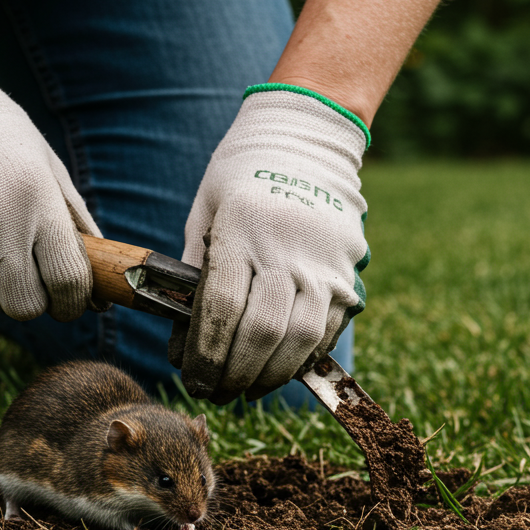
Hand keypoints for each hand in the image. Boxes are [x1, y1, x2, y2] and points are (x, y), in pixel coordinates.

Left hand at [170, 85, 369, 403]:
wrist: (306, 136)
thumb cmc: (240, 175)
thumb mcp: (204, 211)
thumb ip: (194, 271)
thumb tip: (182, 339)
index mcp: (241, 231)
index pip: (222, 309)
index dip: (206, 355)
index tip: (193, 379)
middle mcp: (286, 248)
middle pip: (262, 332)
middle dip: (236, 374)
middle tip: (218, 393)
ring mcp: (323, 260)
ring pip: (301, 337)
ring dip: (272, 373)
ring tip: (247, 387)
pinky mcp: (347, 269)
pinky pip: (329, 326)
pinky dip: (304, 356)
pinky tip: (281, 366)